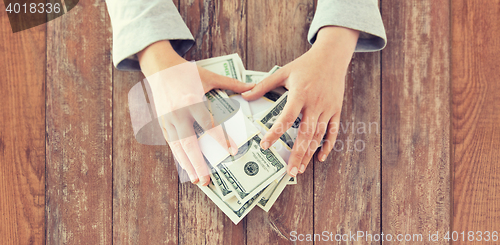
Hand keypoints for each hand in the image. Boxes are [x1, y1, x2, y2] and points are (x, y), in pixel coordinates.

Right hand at [138, 41, 253, 185]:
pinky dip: (179, 157)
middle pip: (189, 144)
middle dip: (198, 164)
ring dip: (187, 165)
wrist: (159, 67)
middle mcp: (178, 114)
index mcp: (192, 102)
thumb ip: (230, 84)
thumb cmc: (186, 72)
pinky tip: (187, 168)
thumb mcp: (209, 76)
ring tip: (197, 180)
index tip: (232, 151)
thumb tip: (252, 87)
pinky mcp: (163, 123)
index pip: (208, 125)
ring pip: (178, 148)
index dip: (221, 140)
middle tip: (206, 180)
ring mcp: (168, 121)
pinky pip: (172, 144)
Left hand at [242, 26, 358, 176]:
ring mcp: (327, 108)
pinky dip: (328, 145)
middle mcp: (315, 103)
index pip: (286, 118)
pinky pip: (333, 131)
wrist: (332, 56)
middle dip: (297, 154)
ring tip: (300, 169)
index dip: (276, 133)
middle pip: (305, 133)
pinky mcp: (336, 110)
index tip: (265, 146)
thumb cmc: (305, 64)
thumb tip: (244, 95)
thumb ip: (263, 85)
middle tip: (290, 172)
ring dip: (309, 154)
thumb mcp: (283, 72)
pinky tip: (320, 157)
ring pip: (319, 136)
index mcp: (300, 94)